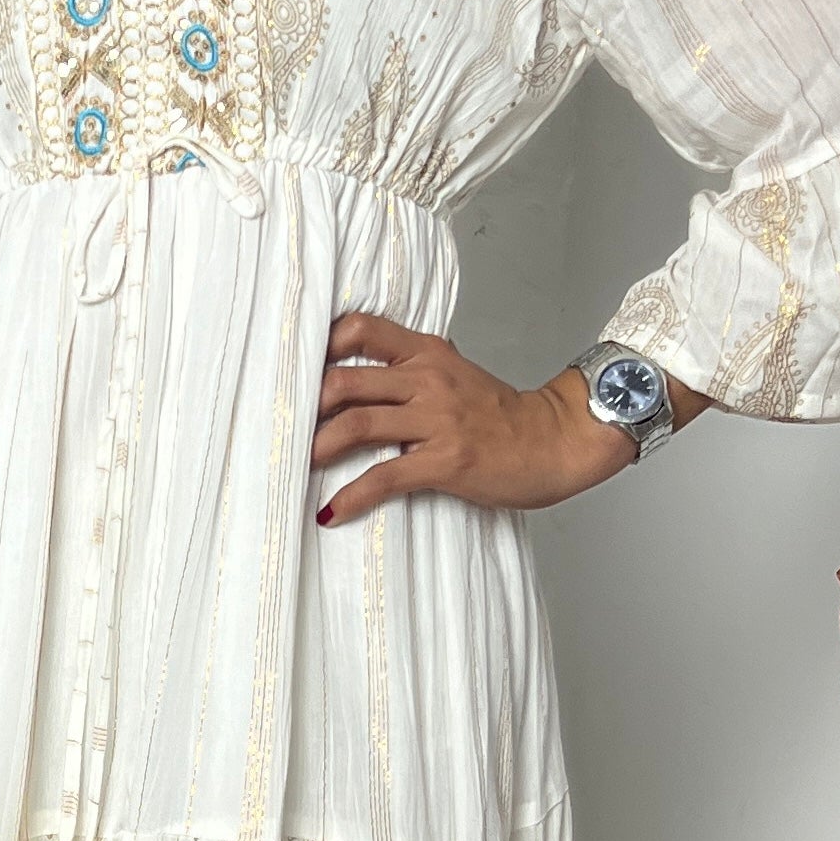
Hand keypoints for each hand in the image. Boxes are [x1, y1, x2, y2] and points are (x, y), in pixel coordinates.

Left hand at [311, 315, 652, 524]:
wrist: (556, 441)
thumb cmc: (503, 416)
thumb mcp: (456, 374)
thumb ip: (413, 368)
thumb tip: (365, 374)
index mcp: (427, 352)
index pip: (359, 329)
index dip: (319, 348)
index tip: (294, 373)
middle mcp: (427, 378)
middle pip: (344, 379)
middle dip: (304, 406)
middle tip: (284, 429)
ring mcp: (436, 419)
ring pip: (356, 423)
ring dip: (317, 448)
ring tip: (297, 467)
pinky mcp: (446, 461)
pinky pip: (384, 476)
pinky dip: (350, 496)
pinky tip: (331, 512)